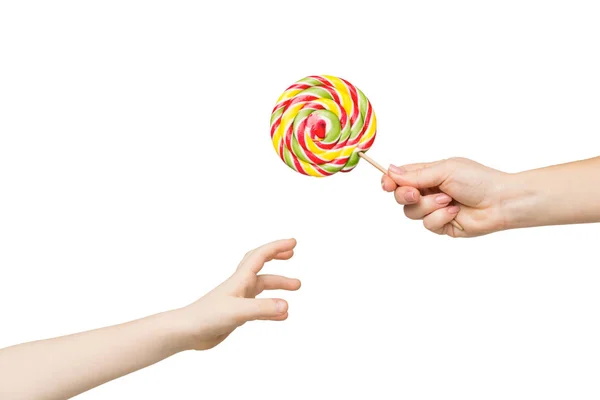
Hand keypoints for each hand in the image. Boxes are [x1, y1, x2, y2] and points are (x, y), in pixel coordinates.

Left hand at [175, 238, 300, 350]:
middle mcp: (240, 286)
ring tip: (296, 286)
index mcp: (239, 279)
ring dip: (279, 284)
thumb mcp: (237, 312)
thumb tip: (286, 306)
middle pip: (261, 266)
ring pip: (262, 286)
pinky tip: (282, 315)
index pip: (261, 256)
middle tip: (293, 254)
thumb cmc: (206, 317)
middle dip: (277, 257)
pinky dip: (272, 307)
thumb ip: (262, 309)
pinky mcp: (237, 313)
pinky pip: (260, 306)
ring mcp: (238, 299)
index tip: (293, 243)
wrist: (187, 332)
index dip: (277, 247)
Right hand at [381, 157, 511, 236]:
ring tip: (448, 200)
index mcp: (428, 174)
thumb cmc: (478, 180)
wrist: (501, 202)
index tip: (387, 184)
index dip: (390, 181)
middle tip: (416, 194)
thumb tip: (390, 171)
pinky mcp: (441, 225)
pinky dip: (440, 217)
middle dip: (405, 195)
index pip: (400, 177)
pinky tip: (455, 212)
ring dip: (428, 206)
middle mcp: (429, 191)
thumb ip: (416, 174)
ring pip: (411, 212)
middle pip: (401, 196)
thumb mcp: (444, 170)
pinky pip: (428, 224)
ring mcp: (434, 209)